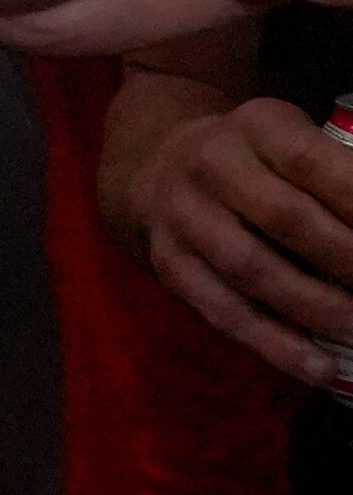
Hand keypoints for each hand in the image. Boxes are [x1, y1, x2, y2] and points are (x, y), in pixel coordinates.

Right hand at [130, 92, 352, 395]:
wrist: (161, 166)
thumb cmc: (262, 163)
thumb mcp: (298, 142)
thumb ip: (345, 179)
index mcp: (258, 125)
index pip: (314, 162)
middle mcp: (211, 163)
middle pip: (286, 217)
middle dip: (350, 260)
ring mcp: (183, 214)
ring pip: (251, 268)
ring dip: (318, 308)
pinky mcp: (169, 262)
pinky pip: (222, 310)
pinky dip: (275, 345)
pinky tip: (320, 368)